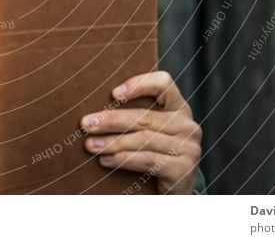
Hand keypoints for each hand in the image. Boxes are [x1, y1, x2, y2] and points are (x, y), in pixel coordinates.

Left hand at [80, 70, 201, 193]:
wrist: (177, 191)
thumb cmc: (156, 154)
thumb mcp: (151, 131)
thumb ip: (136, 116)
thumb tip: (95, 110)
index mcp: (178, 108)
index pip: (163, 83)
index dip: (138, 84)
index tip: (113, 94)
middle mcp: (187, 125)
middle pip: (145, 117)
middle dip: (111, 120)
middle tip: (86, 124)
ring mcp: (188, 148)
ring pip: (143, 139)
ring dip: (112, 142)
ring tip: (90, 145)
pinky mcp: (183, 169)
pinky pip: (148, 160)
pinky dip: (123, 159)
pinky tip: (106, 160)